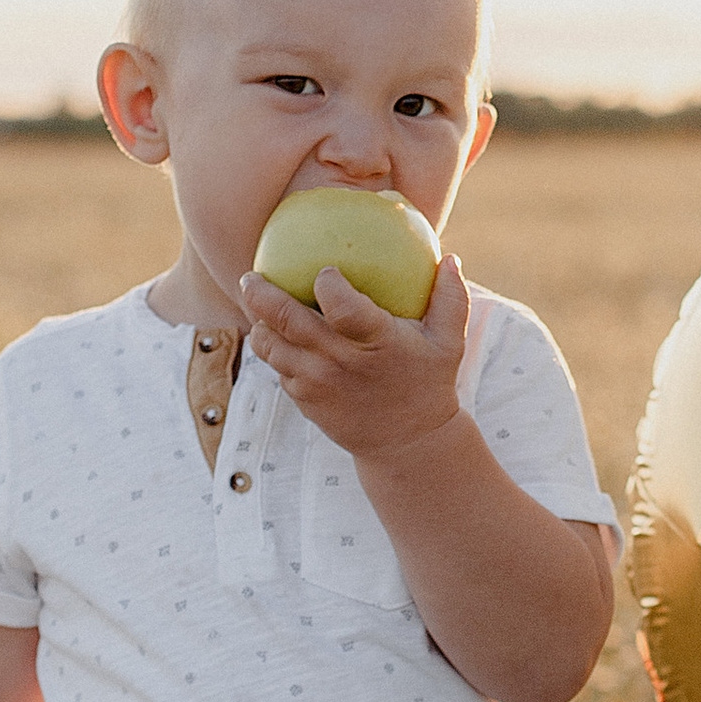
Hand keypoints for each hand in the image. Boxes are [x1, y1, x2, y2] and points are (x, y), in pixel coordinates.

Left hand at [237, 249, 472, 461]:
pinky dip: (273, 347)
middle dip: (261, 295)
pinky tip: (272, 331)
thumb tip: (450, 257)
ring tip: (254, 301)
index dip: (327, 285)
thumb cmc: (429, 383)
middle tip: (250, 276)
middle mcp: (340, 363)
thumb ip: (451, 298)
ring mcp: (318, 384)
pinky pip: (278, 367)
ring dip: (259, 323)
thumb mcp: (450, 343)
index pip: (342, 308)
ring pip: (272, 347)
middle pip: (288, 322)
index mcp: (375, 343)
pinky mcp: (305, 400)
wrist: (408, 444)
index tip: (325, 270)